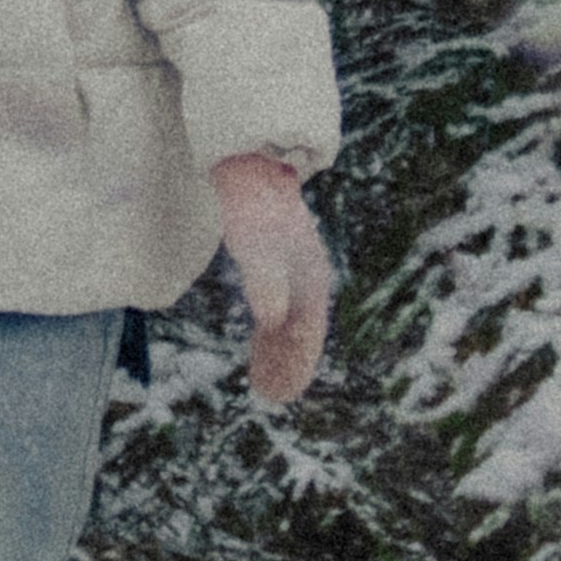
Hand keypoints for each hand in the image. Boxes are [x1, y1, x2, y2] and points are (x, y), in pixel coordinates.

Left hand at [209, 154, 330, 404]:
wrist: (250, 165)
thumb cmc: (254, 204)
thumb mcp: (257, 243)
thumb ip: (265, 279)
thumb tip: (271, 318)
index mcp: (310, 274)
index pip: (307, 330)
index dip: (296, 362)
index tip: (282, 391)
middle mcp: (307, 276)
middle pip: (301, 331)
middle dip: (289, 364)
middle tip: (271, 395)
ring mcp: (293, 272)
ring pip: (291, 322)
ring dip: (280, 352)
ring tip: (265, 381)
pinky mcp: (276, 266)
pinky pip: (279, 308)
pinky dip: (272, 331)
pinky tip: (263, 342)